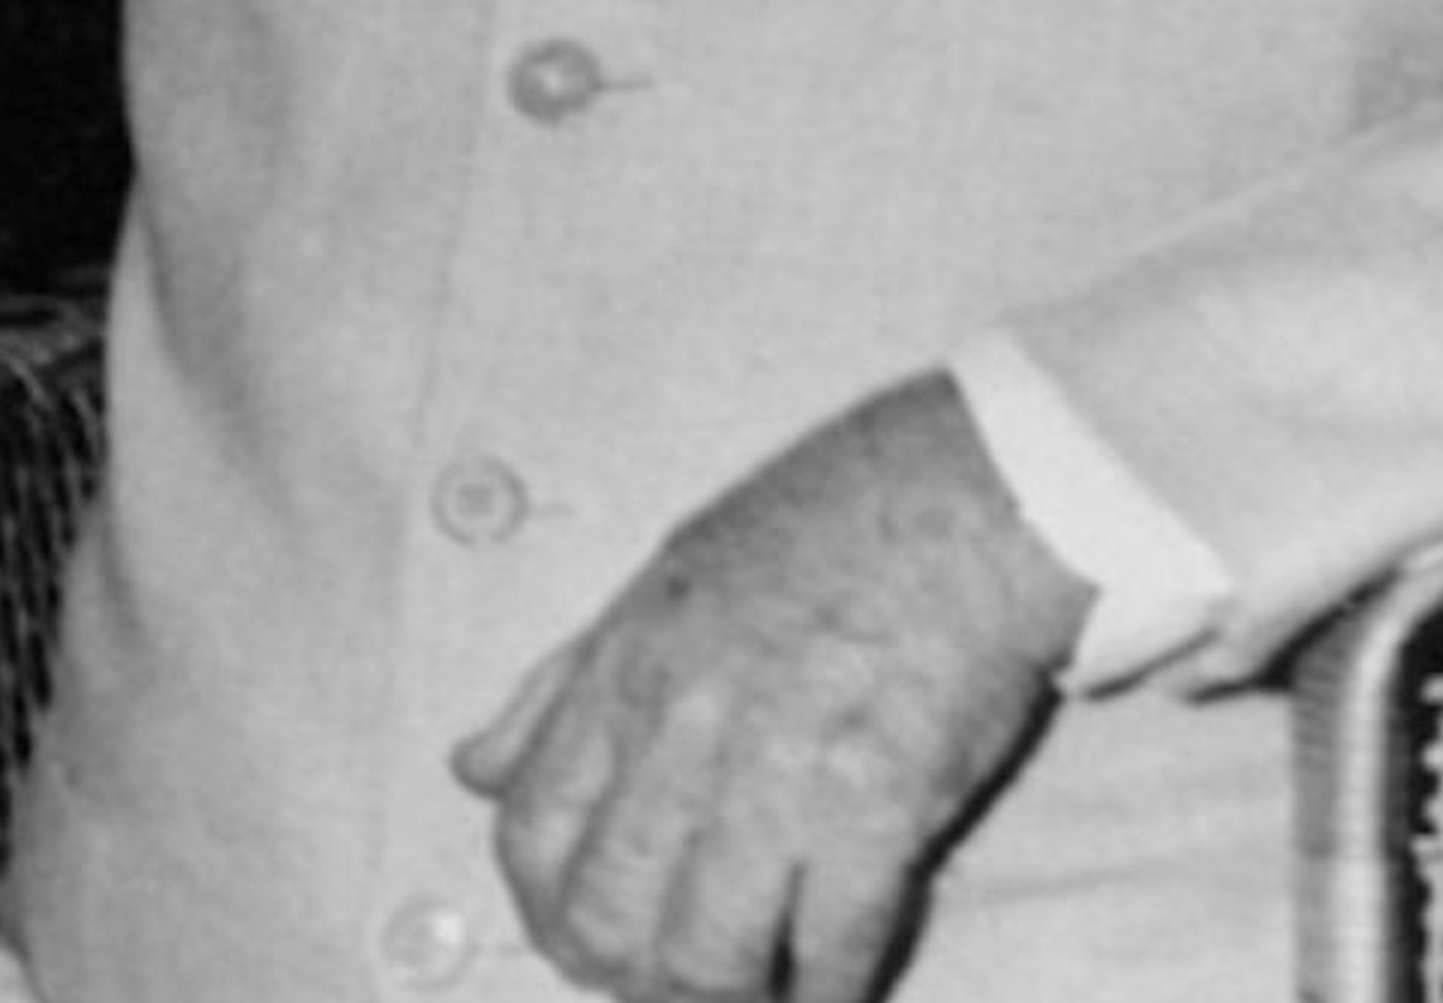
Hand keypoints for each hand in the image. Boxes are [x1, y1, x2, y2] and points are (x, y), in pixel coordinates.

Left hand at [453, 374, 1095, 1002]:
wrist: (968, 490)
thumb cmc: (825, 526)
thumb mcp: (667, 579)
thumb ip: (566, 683)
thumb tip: (474, 768)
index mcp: (626, 667)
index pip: (530, 833)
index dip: (549, 913)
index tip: (589, 939)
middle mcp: (685, 723)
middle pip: (606, 915)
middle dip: (631, 977)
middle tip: (678, 981)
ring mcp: (780, 765)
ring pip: (704, 953)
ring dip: (729, 995)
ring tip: (759, 987)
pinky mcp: (879, 800)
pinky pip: (832, 945)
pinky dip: (831, 987)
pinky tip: (836, 977)